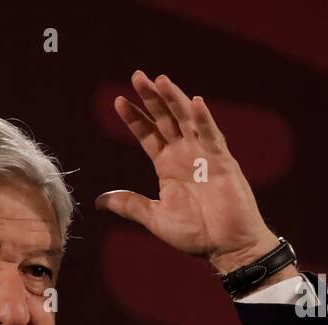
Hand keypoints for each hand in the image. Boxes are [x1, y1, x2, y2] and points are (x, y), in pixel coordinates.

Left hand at [95, 70, 288, 276]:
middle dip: (152, 98)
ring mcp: (204, 156)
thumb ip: (130, 205)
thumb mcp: (154, 217)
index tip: (117, 101)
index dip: (134, 118)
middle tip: (137, 76)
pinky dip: (204, 120)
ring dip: (175, 99)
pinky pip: (212, 136)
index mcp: (168, 166)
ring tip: (160, 80)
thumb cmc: (195, 234)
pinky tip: (194, 102)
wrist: (226, 247)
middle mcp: (185, 155)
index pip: (148, 134)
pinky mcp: (223, 162)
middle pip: (165, 119)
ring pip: (187, 120)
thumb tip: (100, 201)